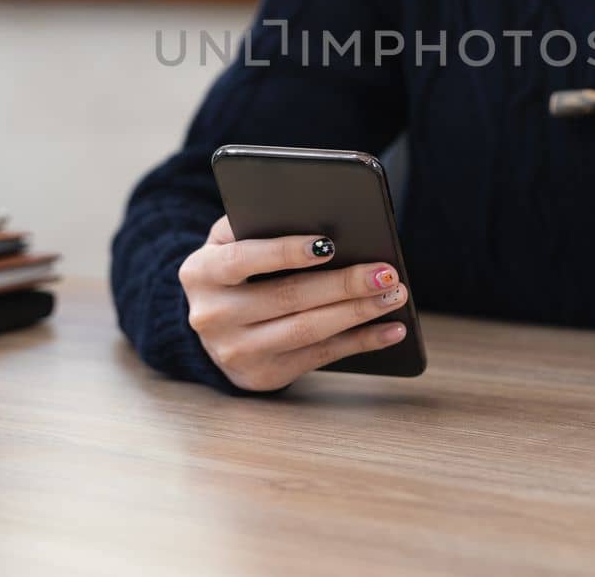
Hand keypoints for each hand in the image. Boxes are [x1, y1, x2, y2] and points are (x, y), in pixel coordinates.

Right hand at [177, 215, 409, 391]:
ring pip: (306, 330)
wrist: (211, 321)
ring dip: (358, 313)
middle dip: (343, 284)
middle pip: (287, 298)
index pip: (243, 260)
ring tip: (394, 294)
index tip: (329, 244)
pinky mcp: (262, 376)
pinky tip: (391, 328)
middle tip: (385, 271)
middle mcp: (212, 316)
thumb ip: (257, 222)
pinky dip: (361, 342)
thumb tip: (318, 218)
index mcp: (200, 272)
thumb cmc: (233, 268)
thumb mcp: (229, 239)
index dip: (285, 252)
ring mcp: (235, 352)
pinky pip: (320, 357)